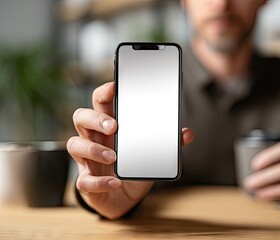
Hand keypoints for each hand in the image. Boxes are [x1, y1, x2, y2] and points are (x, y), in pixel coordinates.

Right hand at [67, 82, 193, 218]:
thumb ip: (167, 142)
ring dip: (93, 149)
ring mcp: (87, 159)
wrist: (124, 197)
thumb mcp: (151, 153)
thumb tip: (187, 133)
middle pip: (81, 117)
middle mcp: (95, 138)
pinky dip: (99, 182)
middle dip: (95, 118)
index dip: (104, 93)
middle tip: (113, 126)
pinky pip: (84, 181)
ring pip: (75, 145)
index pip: (100, 102)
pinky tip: (115, 182)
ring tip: (114, 156)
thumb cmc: (134, 167)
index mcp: (110, 125)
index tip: (114, 88)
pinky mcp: (87, 181)